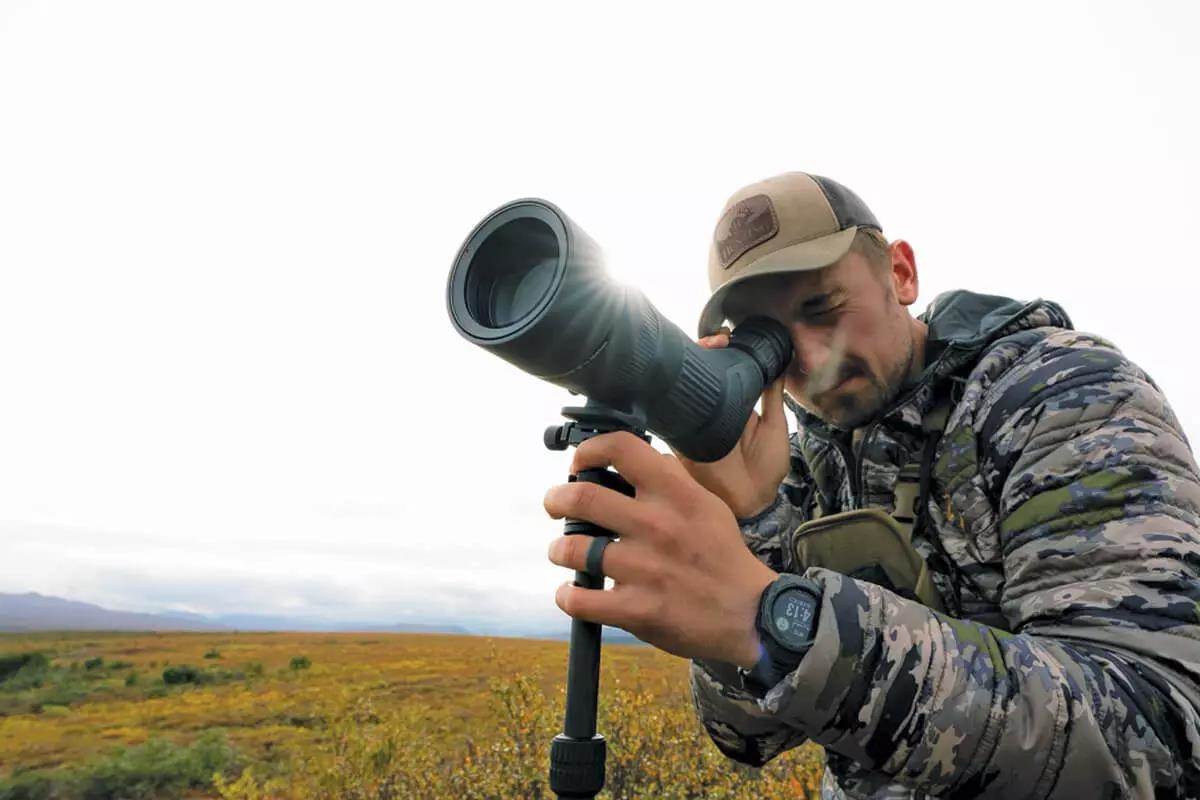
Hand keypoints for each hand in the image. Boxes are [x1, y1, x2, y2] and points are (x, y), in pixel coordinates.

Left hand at [545, 431, 776, 667]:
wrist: (750, 613)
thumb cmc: (721, 556)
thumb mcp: (705, 504)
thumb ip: (668, 481)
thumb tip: (626, 461)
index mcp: (676, 494)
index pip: (621, 448)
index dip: (588, 450)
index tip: (579, 465)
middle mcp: (657, 525)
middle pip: (582, 497)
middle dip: (556, 499)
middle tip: (556, 505)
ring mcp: (645, 568)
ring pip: (572, 550)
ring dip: (559, 550)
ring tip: (564, 552)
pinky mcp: (637, 609)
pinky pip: (579, 599)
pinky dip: (568, 596)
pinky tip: (574, 592)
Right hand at [675, 327, 790, 518]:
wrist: (753, 501)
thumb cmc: (767, 467)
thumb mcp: (775, 425)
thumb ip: (772, 393)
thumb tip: (780, 358)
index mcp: (733, 403)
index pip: (720, 369)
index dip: (720, 349)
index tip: (729, 336)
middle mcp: (711, 408)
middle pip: (699, 371)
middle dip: (704, 349)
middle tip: (718, 338)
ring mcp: (695, 420)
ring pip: (684, 383)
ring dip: (691, 362)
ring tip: (708, 347)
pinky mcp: (681, 434)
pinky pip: (672, 409)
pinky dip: (674, 389)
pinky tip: (684, 372)